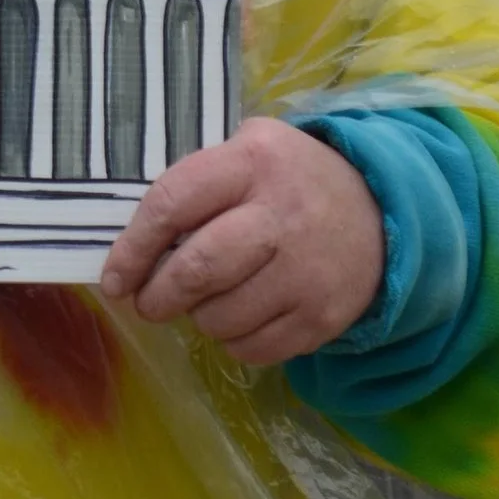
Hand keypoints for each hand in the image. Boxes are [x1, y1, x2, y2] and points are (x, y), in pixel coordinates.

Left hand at [100, 117, 384, 365]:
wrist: (383, 214)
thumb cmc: (292, 182)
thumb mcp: (250, 151)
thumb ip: (197, 184)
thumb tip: (133, 244)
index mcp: (254, 162)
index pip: (173, 203)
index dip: (132, 248)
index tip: (115, 278)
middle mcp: (282, 214)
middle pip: (197, 269)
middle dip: (158, 296)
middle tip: (149, 303)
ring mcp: (306, 270)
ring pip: (221, 317)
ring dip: (198, 318)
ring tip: (206, 302)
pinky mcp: (322, 315)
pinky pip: (253, 347)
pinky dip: (233, 341)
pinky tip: (241, 316)